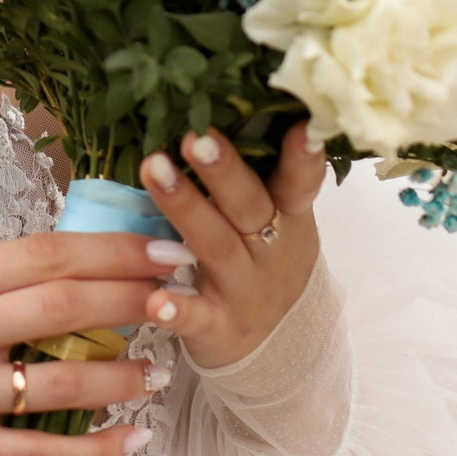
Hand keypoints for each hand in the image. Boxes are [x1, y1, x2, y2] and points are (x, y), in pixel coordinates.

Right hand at [0, 230, 183, 455]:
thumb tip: (74, 266)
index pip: (42, 255)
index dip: (111, 249)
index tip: (160, 247)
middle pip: (60, 307)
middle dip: (132, 297)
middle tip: (180, 293)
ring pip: (59, 384)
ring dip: (122, 375)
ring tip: (158, 369)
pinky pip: (40, 455)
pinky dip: (94, 450)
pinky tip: (132, 437)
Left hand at [138, 124, 329, 369]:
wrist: (283, 352)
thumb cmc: (265, 263)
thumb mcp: (277, 221)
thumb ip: (257, 176)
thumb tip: (212, 103)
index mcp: (289, 217)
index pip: (300, 181)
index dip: (302, 156)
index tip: (302, 125)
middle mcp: (272, 251)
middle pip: (249, 206)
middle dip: (224, 171)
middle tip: (196, 136)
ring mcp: (246, 290)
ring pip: (215, 246)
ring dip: (185, 208)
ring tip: (154, 169)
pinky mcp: (219, 327)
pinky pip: (197, 315)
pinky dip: (177, 307)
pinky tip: (155, 297)